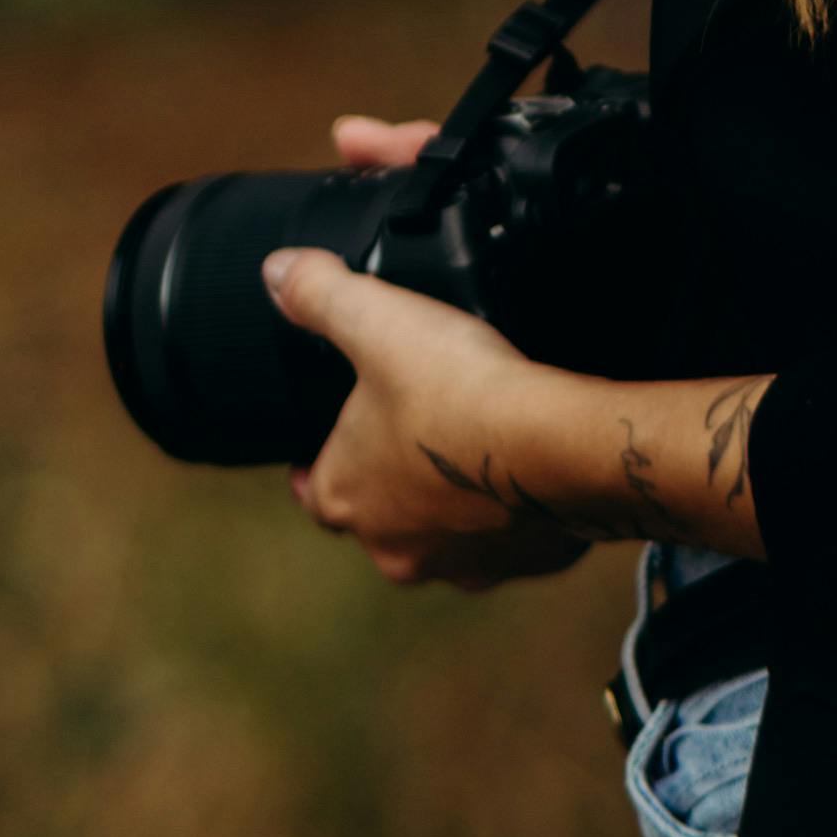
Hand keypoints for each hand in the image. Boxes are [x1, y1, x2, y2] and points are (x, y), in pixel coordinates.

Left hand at [268, 249, 591, 590]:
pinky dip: (515, 514)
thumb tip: (276, 270)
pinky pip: (511, 543)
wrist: (560, 443)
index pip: (312, 490)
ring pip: (446, 536)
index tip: (329, 442)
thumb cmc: (462, 391)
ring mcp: (461, 564)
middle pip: (380, 518)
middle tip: (418, 432)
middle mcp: (395, 547)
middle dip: (394, 483)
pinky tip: (530, 471)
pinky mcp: (525, 566)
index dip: (318, 463)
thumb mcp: (379, 322)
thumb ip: (320, 294)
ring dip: (455, 505)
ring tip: (477, 448)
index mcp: (346, 496)